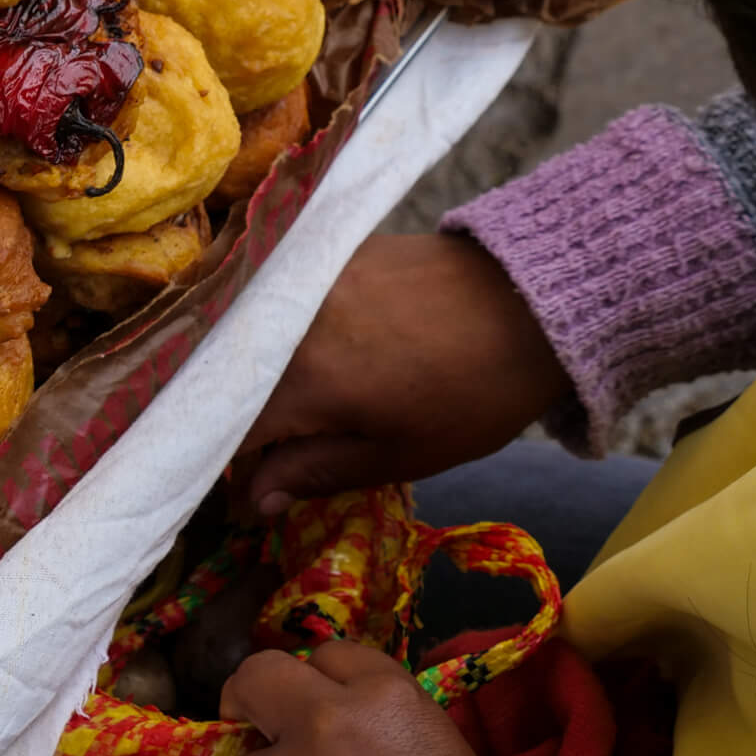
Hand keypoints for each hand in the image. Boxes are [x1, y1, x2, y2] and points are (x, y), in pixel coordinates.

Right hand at [235, 235, 569, 513]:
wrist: (532, 299)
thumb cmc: (472, 393)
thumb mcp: (401, 453)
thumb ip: (316, 473)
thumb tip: (254, 500)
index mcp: (301, 384)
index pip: (223, 431)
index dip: (225, 467)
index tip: (243, 491)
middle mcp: (281, 324)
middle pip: (226, 381)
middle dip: (234, 419)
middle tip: (269, 449)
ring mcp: (298, 281)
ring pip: (246, 340)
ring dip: (253, 377)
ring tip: (287, 402)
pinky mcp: (320, 255)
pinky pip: (274, 303)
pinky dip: (276, 334)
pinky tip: (306, 353)